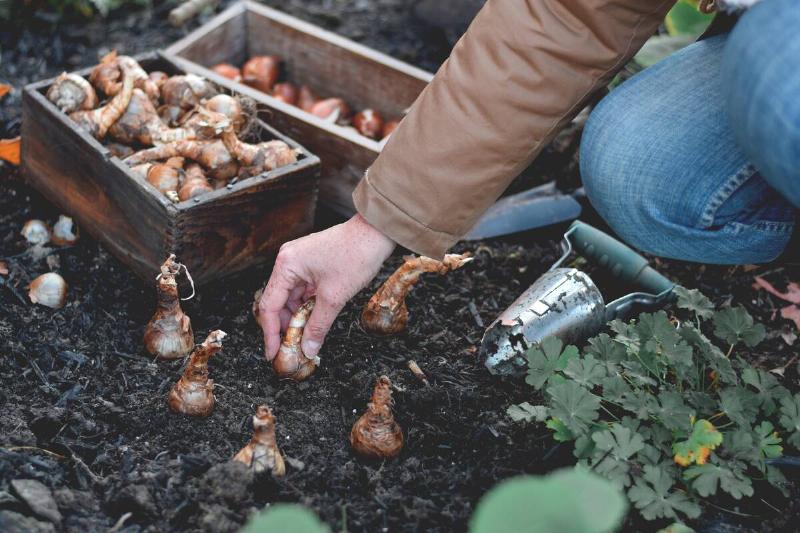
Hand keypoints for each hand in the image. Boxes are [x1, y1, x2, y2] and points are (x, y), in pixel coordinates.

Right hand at [258, 214, 395, 360]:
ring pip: (291, 297)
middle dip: (285, 326)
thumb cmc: (356, 255)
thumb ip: (318, 326)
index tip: (273, 353)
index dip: (270, 333)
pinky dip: (307, 305)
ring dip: (297, 317)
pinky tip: (315, 318)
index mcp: (286, 265)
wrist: (376, 233)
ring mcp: (299, 260)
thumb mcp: (334, 297)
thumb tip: (308, 349)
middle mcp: (287, 261)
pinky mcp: (311, 262)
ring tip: (306, 336)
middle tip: (292, 348)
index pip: (269, 306)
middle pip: (278, 301)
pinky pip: (302, 289)